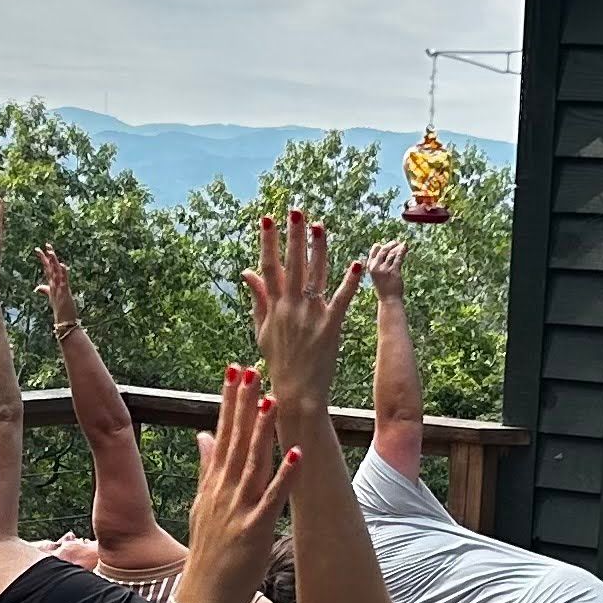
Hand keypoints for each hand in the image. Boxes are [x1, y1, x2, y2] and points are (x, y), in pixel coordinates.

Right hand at [176, 361, 301, 602]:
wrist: (202, 597)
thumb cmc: (209, 553)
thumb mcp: (203, 505)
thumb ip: (206, 468)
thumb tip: (203, 435)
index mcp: (213, 484)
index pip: (222, 434)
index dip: (229, 402)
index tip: (234, 371)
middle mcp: (223, 491)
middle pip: (235, 440)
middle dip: (242, 405)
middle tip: (250, 370)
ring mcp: (238, 509)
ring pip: (252, 463)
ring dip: (262, 431)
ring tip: (271, 399)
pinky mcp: (254, 530)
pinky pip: (273, 498)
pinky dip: (285, 475)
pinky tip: (297, 453)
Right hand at [246, 211, 363, 415]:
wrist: (296, 391)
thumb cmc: (278, 360)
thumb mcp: (262, 329)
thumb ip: (257, 298)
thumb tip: (246, 271)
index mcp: (274, 306)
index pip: (269, 267)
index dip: (268, 242)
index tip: (268, 219)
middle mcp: (291, 307)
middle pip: (292, 265)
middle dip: (294, 236)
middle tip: (297, 211)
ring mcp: (311, 316)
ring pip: (316, 276)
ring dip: (319, 250)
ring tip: (321, 226)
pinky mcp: (331, 326)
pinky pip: (341, 300)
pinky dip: (349, 282)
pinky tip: (356, 263)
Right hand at [360, 239, 404, 299]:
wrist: (389, 300)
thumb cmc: (384, 287)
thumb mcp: (377, 275)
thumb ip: (379, 264)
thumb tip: (386, 253)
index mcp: (370, 266)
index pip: (374, 250)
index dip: (381, 246)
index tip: (388, 245)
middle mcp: (376, 267)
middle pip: (383, 250)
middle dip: (391, 245)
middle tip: (396, 242)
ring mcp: (385, 269)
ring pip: (391, 253)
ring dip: (397, 247)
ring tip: (402, 245)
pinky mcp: (394, 272)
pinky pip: (398, 258)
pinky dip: (402, 250)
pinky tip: (405, 246)